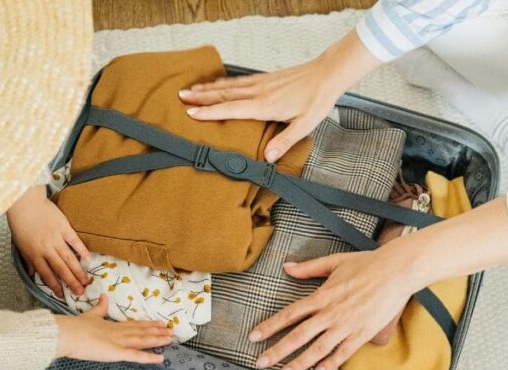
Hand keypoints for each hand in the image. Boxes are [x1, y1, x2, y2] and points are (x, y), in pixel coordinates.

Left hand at [8, 185, 90, 295]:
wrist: (25, 202)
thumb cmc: (20, 223)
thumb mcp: (20, 244)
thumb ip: (29, 260)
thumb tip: (33, 274)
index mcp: (34, 254)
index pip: (46, 274)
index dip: (54, 286)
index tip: (62, 295)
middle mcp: (46, 249)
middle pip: (60, 269)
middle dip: (70, 282)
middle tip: (80, 292)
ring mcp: (56, 238)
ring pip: (69, 258)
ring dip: (78, 271)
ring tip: (86, 281)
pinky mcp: (64, 227)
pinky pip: (74, 241)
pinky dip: (82, 250)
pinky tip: (88, 259)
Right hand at [55, 295, 172, 363]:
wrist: (67, 333)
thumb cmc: (75, 327)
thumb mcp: (90, 315)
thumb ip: (99, 308)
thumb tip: (104, 296)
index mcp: (113, 326)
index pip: (135, 325)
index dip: (149, 325)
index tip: (161, 323)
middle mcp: (119, 333)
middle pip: (142, 332)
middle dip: (157, 332)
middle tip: (172, 331)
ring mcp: (119, 342)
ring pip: (142, 341)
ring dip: (157, 340)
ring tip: (171, 339)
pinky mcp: (116, 353)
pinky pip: (135, 356)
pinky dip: (148, 357)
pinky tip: (160, 358)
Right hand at [179, 30, 380, 161]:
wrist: (328, 74)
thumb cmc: (318, 99)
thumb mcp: (305, 125)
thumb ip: (285, 141)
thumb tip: (268, 157)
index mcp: (265, 105)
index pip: (231, 109)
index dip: (210, 112)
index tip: (191, 113)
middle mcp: (259, 92)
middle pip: (224, 94)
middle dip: (201, 97)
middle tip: (180, 97)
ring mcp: (261, 83)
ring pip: (229, 86)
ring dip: (208, 88)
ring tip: (191, 89)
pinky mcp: (265, 78)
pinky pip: (239, 81)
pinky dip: (224, 82)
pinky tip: (218, 83)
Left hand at [250, 241, 422, 369]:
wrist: (397, 271)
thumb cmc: (367, 264)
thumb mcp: (334, 262)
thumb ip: (308, 268)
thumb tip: (286, 267)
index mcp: (321, 296)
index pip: (290, 314)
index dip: (270, 326)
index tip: (254, 337)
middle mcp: (330, 313)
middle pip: (298, 336)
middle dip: (277, 351)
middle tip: (260, 363)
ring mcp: (346, 326)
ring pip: (318, 349)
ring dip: (299, 363)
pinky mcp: (362, 334)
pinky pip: (343, 353)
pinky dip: (329, 364)